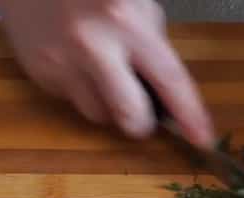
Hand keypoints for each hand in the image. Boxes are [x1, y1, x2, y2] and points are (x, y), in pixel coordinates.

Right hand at [0, 0, 214, 146]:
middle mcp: (93, 46)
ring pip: (99, 116)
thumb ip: (153, 43)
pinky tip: (76, 60)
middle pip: (130, 118)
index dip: (189, 115)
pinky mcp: (40, 73)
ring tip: (100, 71)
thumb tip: (166, 92)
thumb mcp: (135, 0)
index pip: (169, 79)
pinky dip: (81, 89)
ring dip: (108, 104)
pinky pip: (72, 101)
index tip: (202, 138)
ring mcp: (62, 63)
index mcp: (125, 21)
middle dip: (141, 121)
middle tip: (142, 108)